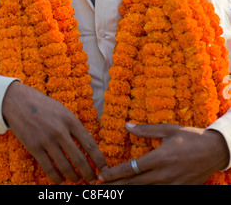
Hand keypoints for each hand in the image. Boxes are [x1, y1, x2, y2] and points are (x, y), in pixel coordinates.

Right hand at [2, 80, 105, 183]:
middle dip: (88, 173)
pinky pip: (48, 168)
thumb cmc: (44, 106)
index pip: (90, 144)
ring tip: (78, 181)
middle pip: (79, 159)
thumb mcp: (64, 111)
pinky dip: (57, 178)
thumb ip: (76, 126)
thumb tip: (89, 140)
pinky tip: (62, 181)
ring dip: (74, 177)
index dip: (99, 160)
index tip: (104, 169)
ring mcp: (46, 140)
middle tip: (93, 180)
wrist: (19, 102)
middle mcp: (60, 131)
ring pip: (65, 166)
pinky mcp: (34, 147)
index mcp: (70, 120)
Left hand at [98, 123, 228, 184]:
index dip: (115, 173)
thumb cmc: (191, 137)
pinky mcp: (179, 189)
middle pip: (135, 183)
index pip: (132, 168)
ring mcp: (172, 184)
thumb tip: (127, 125)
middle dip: (117, 185)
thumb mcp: (168, 129)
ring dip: (130, 189)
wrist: (214, 151)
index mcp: (160, 158)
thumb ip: (146, 130)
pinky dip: (147, 191)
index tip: (102, 176)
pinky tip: (138, 189)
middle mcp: (164, 174)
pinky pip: (159, 192)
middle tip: (102, 186)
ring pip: (146, 190)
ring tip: (116, 190)